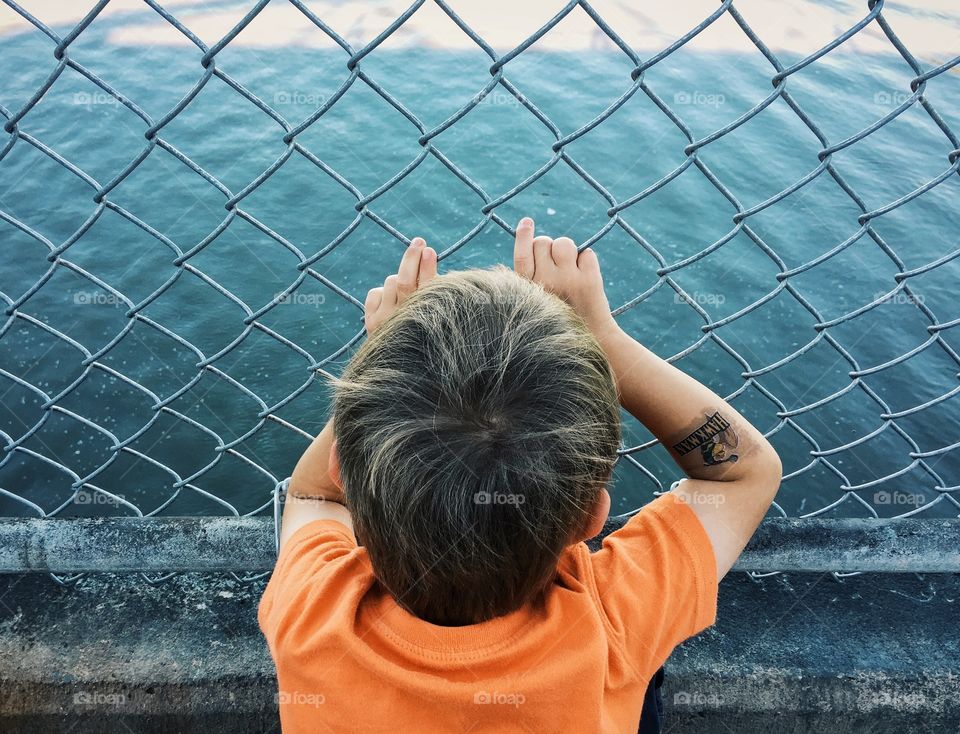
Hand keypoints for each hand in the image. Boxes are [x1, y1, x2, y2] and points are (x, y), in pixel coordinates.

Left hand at [365, 237, 436, 333]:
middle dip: (412, 258)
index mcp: (427, 321)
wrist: (400, 371)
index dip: (427, 268)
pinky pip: (376, 292)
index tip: (429, 251)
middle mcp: (403, 322)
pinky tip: (390, 304)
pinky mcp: (372, 323)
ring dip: (399, 280)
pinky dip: (383, 292)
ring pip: (391, 282)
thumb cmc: (425, 336)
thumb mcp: (434, 315)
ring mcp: (385, 323)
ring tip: (406, 295)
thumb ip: (432, 291)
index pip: (427, 289)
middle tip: (419, 242)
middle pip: (405, 282)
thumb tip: (426, 254)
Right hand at [512, 217, 619, 341]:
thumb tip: (538, 241)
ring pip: (564, 244)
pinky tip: (586, 279)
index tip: (527, 221)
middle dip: (550, 247)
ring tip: (572, 271)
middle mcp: (545, 284)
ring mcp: (568, 280)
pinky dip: (587, 262)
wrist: (592, 340)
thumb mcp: (536, 301)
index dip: (523, 236)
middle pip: (543, 243)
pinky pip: (586, 253)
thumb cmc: (560, 317)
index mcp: (527, 291)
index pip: (521, 255)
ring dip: (569, 251)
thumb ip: (533, 276)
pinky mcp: (589, 279)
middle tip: (557, 266)